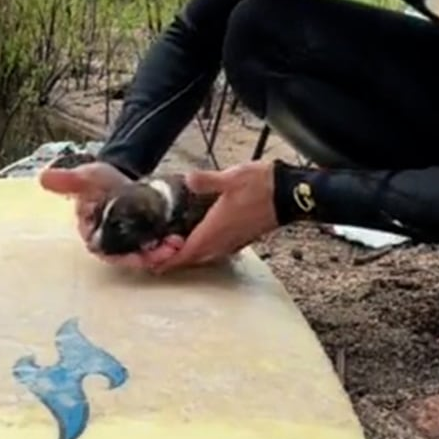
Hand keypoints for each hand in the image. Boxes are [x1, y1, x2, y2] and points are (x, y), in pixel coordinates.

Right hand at [38, 160, 183, 268]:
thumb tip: (43, 177)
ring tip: (177, 244)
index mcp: (95, 236)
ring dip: (163, 254)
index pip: (108, 253)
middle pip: (131, 258)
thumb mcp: (87, 178)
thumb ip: (69, 181)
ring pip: (147, 255)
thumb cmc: (101, 181)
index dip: (124, 257)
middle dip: (149, 258)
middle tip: (167, 251)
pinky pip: (159, 247)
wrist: (124, 175)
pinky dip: (170, 247)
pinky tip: (182, 240)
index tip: (140, 256)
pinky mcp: (150, 238)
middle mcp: (114, 245)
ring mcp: (133, 243)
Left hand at [155, 159, 280, 271]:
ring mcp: (232, 242)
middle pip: (191, 260)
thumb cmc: (262, 187)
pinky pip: (215, 250)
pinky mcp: (241, 239)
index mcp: (214, 231)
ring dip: (187, 254)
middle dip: (171, 258)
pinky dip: (201, 247)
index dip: (164, 260)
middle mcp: (222, 242)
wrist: (290, 194)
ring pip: (203, 256)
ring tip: (172, 242)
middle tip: (154, 248)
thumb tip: (187, 179)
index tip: (148, 258)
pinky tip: (197, 234)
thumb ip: (205, 181)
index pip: (183, 255)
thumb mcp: (230, 177)